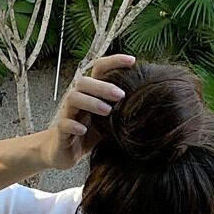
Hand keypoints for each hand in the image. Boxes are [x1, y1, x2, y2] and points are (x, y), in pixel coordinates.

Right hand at [47, 53, 135, 169]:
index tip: (133, 60)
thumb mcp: (109, 120)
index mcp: (90, 93)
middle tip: (121, 94)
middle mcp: (77, 99)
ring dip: (91, 102)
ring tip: (107, 111)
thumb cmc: (89, 134)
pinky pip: (64, 124)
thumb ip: (122, 110)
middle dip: (103, 86)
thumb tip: (152, 103)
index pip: (99, 69)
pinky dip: (73, 125)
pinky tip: (84, 130)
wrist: (63, 152)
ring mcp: (68, 114)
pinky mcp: (61, 131)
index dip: (114, 61)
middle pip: (85, 82)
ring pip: (73, 98)